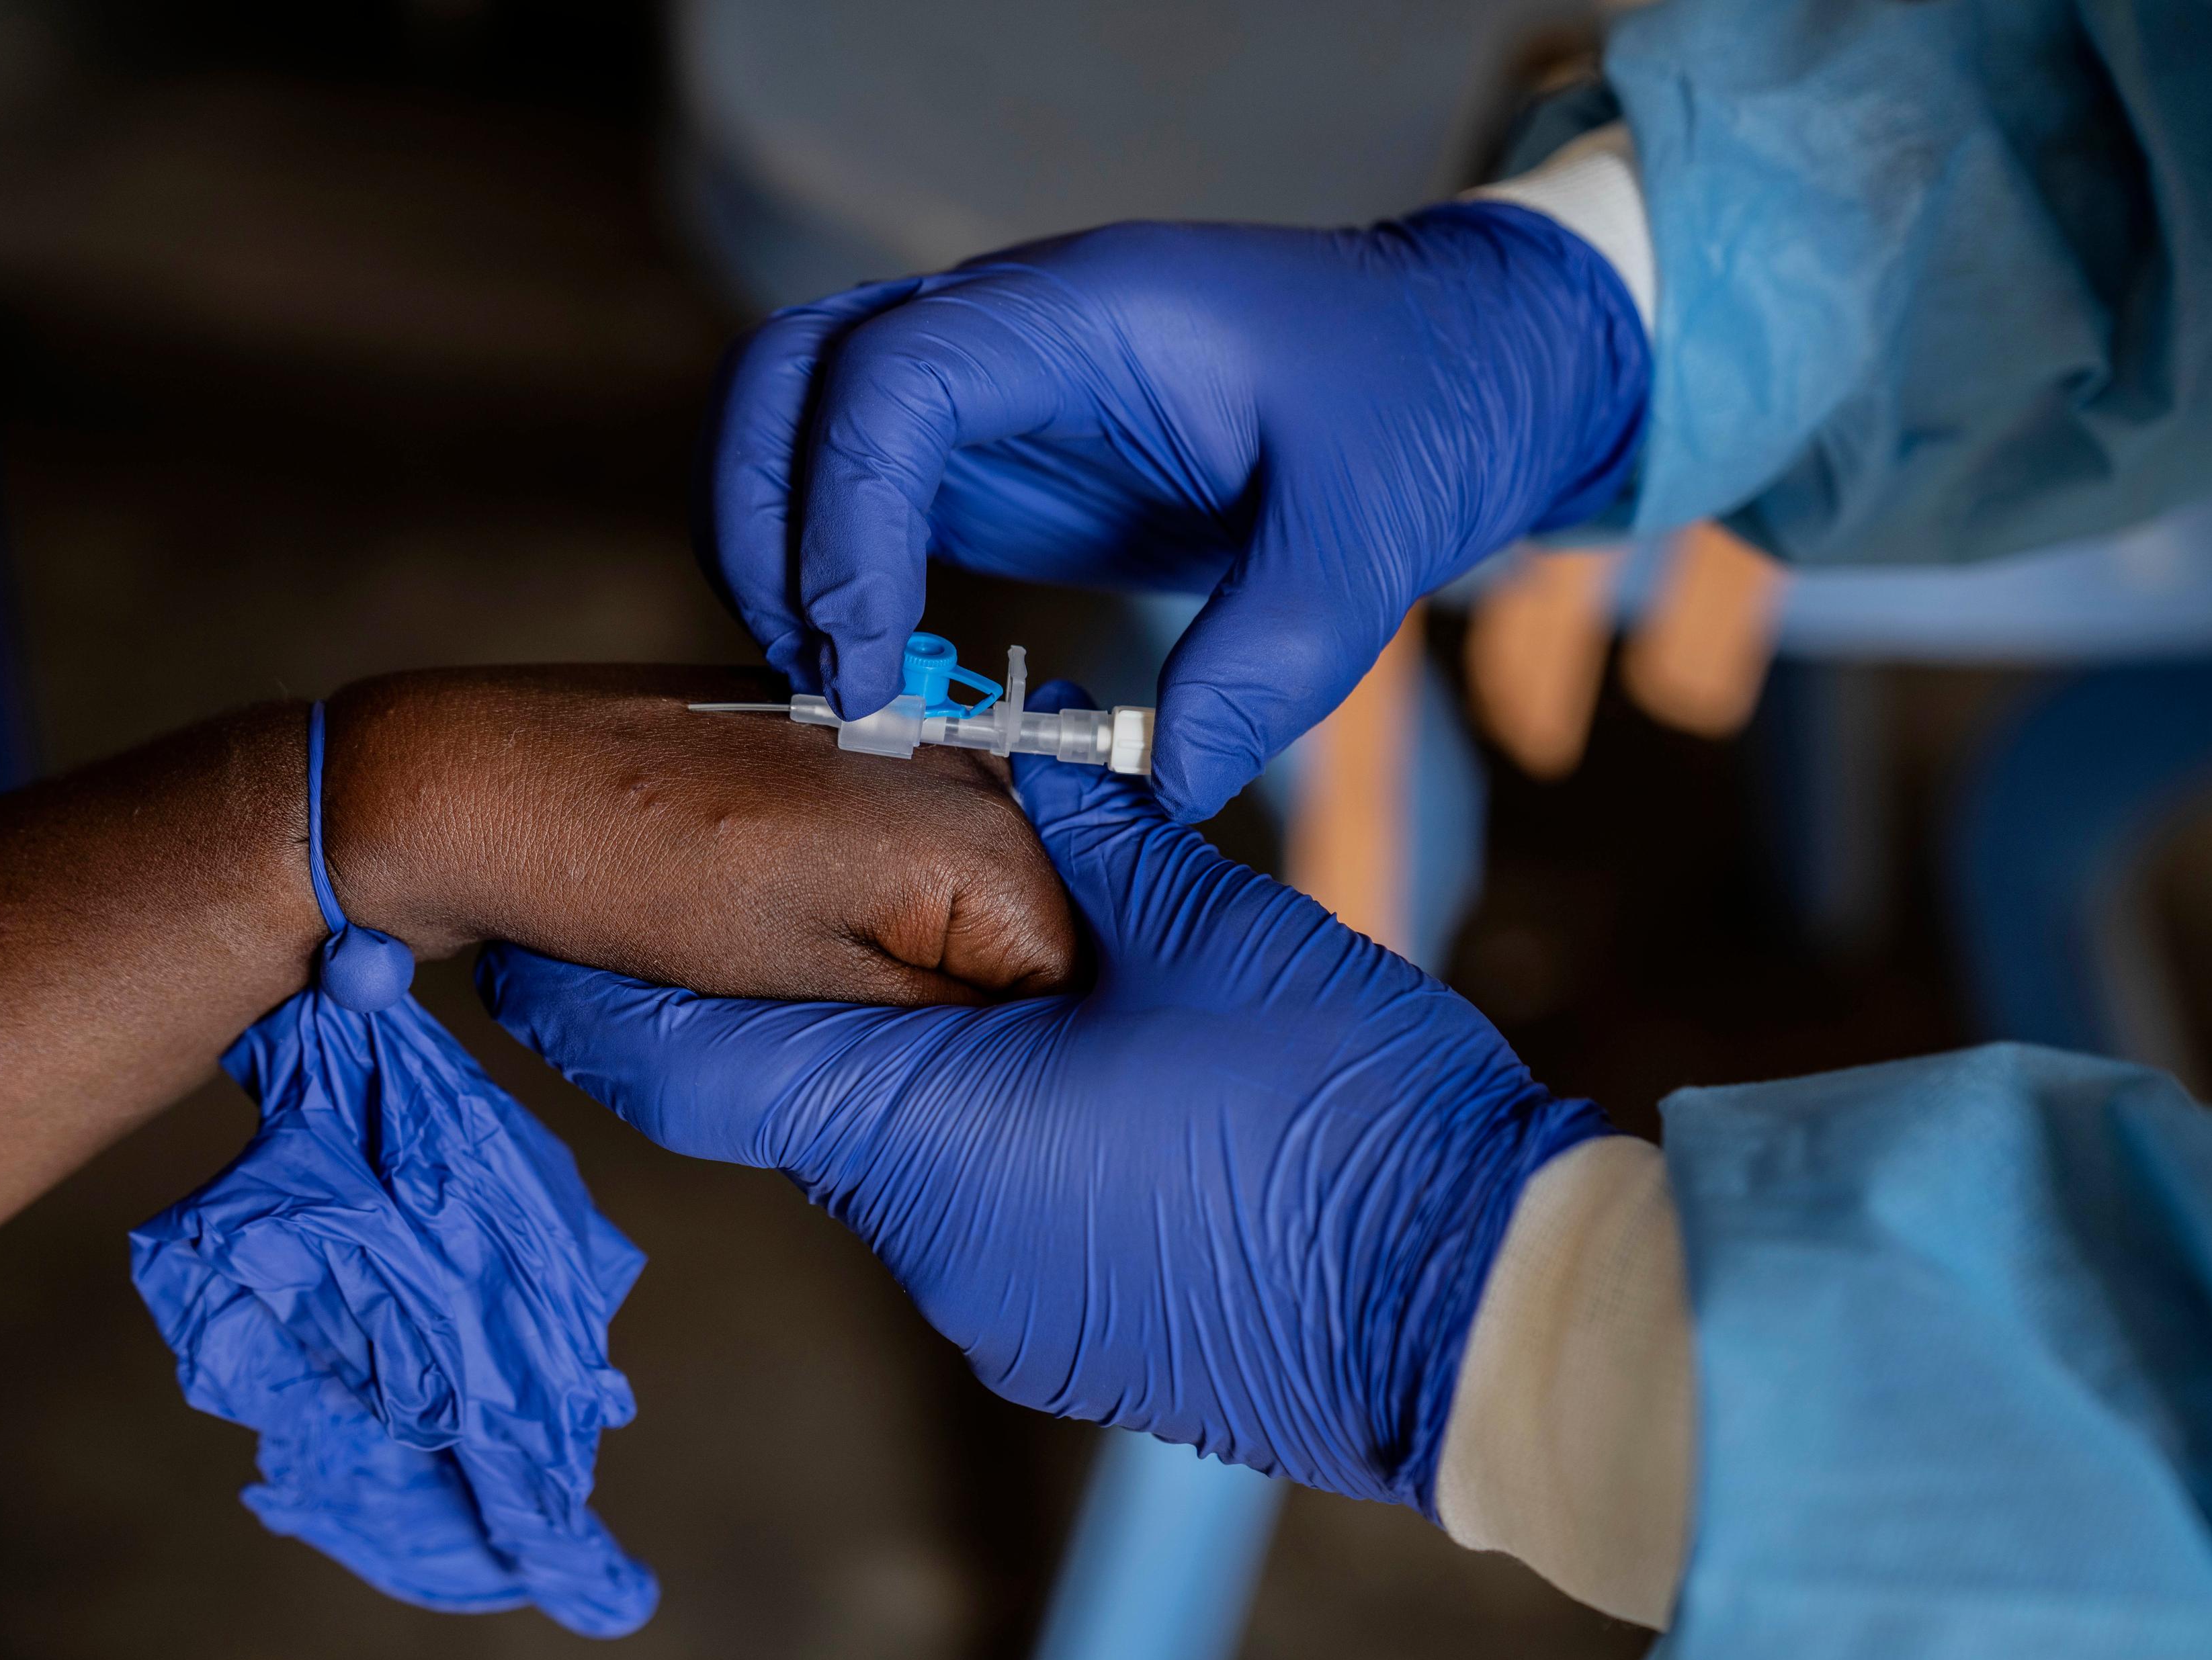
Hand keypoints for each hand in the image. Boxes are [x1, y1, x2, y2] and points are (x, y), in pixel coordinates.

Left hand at [321, 665, 1073, 1003]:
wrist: (489, 776)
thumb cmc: (633, 879)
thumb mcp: (805, 991)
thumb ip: (935, 1020)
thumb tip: (1008, 1053)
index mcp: (977, 833)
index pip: (1064, 980)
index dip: (996, 1049)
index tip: (918, 1075)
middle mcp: (965, 766)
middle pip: (1016, 931)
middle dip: (956, 999)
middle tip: (851, 1039)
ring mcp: (909, 736)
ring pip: (958, 892)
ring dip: (905, 949)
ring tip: (793, 963)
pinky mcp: (852, 733)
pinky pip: (901, 844)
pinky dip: (861, 897)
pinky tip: (776, 913)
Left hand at [478, 684, 1607, 1510]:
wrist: (1477, 1313)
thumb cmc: (1338, 1111)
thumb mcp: (1204, 925)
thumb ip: (1079, 834)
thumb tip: (1025, 769)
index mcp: (922, 1128)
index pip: (686, 1068)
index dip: (594, 999)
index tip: (525, 942)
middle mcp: (925, 1243)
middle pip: (797, 1101)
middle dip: (800, 998)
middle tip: (822, 892)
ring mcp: (995, 1310)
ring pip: (896, 1155)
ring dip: (918, 1066)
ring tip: (1013, 981)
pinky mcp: (1061, 1342)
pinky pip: (976, 1218)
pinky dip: (988, 1139)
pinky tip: (1088, 1088)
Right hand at [701, 203, 1647, 820]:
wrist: (1453, 358)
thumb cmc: (1423, 405)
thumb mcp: (1372, 538)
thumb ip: (1267, 666)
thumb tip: (1157, 790)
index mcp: (1088, 317)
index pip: (893, 380)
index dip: (845, 522)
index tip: (869, 668)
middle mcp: (1007, 332)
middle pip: (787, 376)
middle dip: (758, 527)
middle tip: (820, 683)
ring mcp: (988, 390)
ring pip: (791, 422)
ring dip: (771, 549)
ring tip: (837, 689)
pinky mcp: (991, 454)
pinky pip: (853, 491)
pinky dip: (825, 575)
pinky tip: (879, 677)